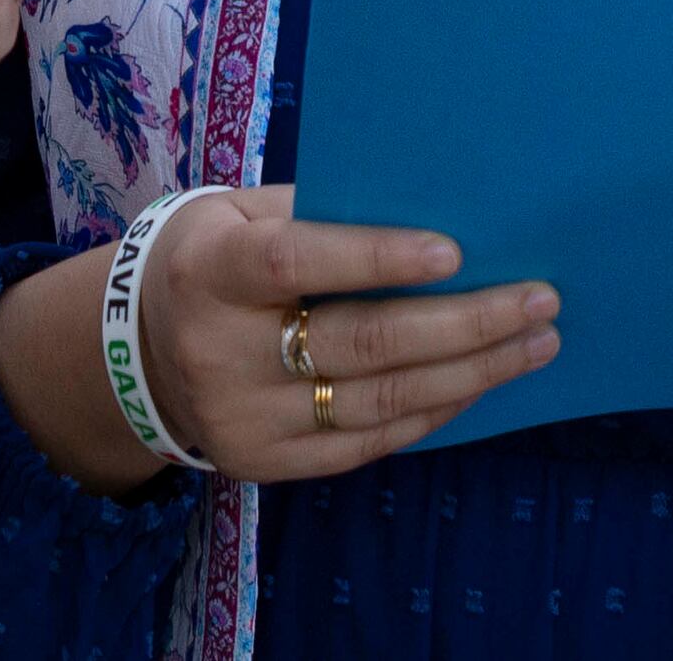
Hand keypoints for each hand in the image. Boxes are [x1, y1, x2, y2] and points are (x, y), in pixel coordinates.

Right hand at [18, 188, 560, 489]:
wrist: (133, 348)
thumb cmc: (216, 253)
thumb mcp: (243, 213)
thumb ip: (320, 211)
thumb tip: (438, 207)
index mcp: (210, 271)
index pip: (296, 264)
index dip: (375, 257)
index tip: (456, 250)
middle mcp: (219, 352)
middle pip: (359, 343)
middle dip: (463, 324)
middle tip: (539, 300)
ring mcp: (241, 420)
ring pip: (376, 401)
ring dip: (469, 373)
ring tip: (535, 344)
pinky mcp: (263, 465)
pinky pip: (365, 444)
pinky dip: (431, 411)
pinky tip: (480, 384)